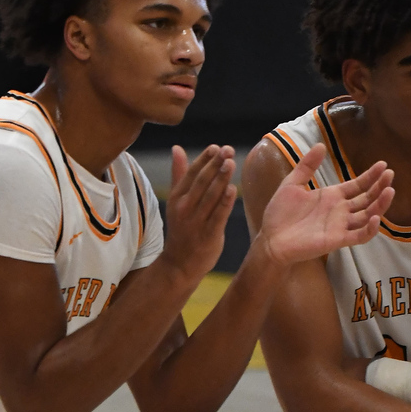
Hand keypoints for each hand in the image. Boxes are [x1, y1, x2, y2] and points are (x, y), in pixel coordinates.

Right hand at [163, 143, 237, 282]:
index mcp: (177, 198)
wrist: (179, 264)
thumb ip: (179, 174)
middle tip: (227, 150)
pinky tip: (233, 189)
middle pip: (201, 182)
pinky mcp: (208, 235)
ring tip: (231, 163)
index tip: (216, 147)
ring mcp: (196, 222)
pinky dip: (225, 202)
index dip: (204, 159)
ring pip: (210, 196)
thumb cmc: (182, 229)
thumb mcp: (177, 201)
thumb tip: (177, 148)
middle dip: (215, 165)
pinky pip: (218, 216)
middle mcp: (185, 208)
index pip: (191, 174)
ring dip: (221, 179)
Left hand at [255, 145, 391, 267]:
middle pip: (367, 199)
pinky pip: (359, 236)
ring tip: (390, 191)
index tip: (383, 165)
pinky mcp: (337, 240)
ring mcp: (340, 226)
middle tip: (390, 174)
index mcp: (332, 196)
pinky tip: (376, 218)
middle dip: (379, 187)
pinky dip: (370, 229)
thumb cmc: (280, 213)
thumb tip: (321, 145)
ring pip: (368, 215)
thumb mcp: (292, 183)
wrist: (270, 238)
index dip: (371, 176)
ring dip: (380, 205)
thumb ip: (307, 166)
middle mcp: (340, 211)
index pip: (358, 185)